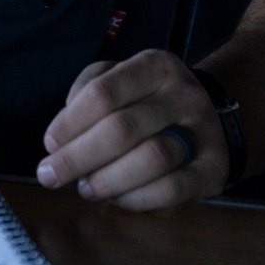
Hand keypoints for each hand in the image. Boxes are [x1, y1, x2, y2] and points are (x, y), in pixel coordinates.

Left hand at [37, 51, 229, 210]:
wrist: (214, 120)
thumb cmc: (152, 101)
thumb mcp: (122, 79)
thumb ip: (89, 93)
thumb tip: (60, 134)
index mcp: (154, 66)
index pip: (103, 93)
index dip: (69, 123)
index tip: (49, 144)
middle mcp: (182, 93)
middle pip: (121, 128)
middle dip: (78, 157)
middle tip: (51, 175)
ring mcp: (203, 130)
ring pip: (151, 158)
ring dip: (107, 180)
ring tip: (86, 188)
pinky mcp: (214, 168)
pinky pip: (173, 188)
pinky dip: (137, 199)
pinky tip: (117, 199)